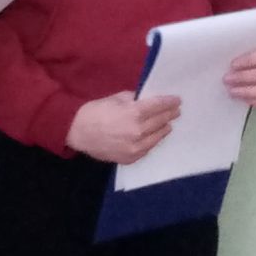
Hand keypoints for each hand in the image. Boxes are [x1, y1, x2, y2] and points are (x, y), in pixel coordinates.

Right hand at [65, 92, 179, 163]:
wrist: (78, 132)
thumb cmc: (95, 111)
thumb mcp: (115, 98)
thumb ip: (133, 99)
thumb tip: (146, 100)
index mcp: (134, 113)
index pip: (158, 106)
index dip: (169, 102)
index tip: (177, 100)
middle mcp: (138, 131)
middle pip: (160, 121)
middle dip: (169, 114)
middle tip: (176, 111)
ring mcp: (136, 147)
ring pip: (157, 136)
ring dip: (164, 128)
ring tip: (168, 124)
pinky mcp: (131, 157)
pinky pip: (148, 148)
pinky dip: (153, 140)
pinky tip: (155, 136)